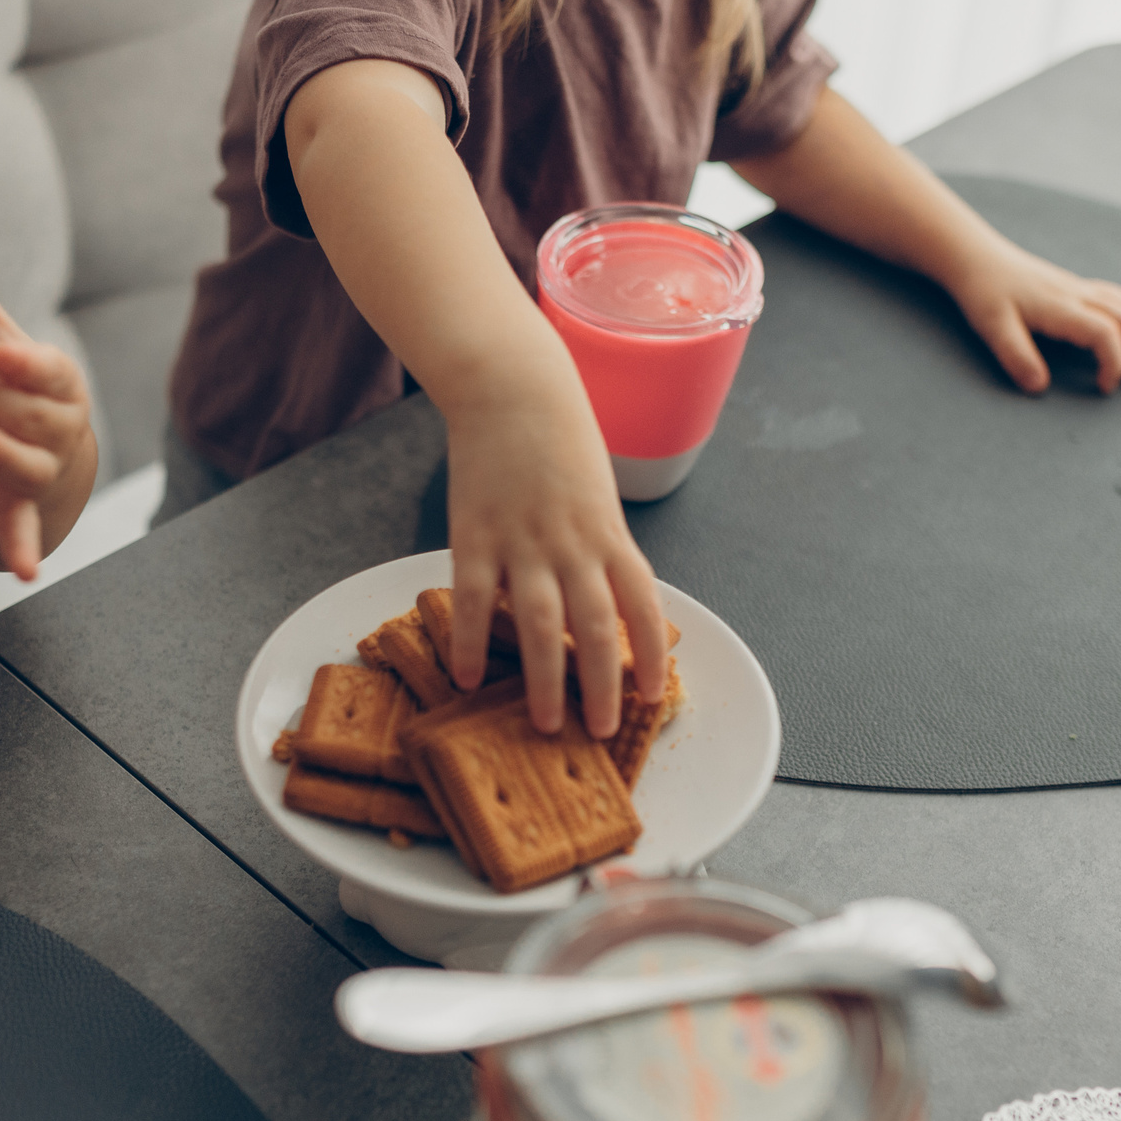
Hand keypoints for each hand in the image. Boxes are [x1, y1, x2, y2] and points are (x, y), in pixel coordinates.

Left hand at [0, 245, 99, 581]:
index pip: (46, 368)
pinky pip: (23, 530)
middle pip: (28, 413)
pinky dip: (24, 550)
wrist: (47, 453)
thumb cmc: (17, 387)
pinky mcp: (22, 509)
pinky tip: (24, 570)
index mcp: (57, 381)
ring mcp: (43, 471)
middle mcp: (60, 427)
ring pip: (26, 464)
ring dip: (0, 453)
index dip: (23, 360)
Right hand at [443, 372, 671, 739]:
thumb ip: (600, 550)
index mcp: (609, 533)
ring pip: (542, 624)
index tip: (651, 695)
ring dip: (546, 679)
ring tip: (544, 722)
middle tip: (599, 730)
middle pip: (597, 627)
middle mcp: (574, 544)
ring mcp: (524, 542)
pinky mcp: (476, 537)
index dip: (649, 654)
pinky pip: (476, 602)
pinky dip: (473, 643)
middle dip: (602, 685)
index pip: (641, 605)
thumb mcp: (597, 496)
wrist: (512, 390)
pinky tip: (468, 678)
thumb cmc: (560, 442)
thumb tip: (602, 609)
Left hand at [942, 232, 1120, 394]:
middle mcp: (1079, 295)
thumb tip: (1040, 387)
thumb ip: (1015, 356)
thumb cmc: (983, 293)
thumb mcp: (992, 326)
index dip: (1113, 362)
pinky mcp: (1078, 288)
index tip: (1104, 389)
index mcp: (1062, 307)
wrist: (978, 258)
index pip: (1105, 332)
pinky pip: (1120, 300)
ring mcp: (1082, 289)